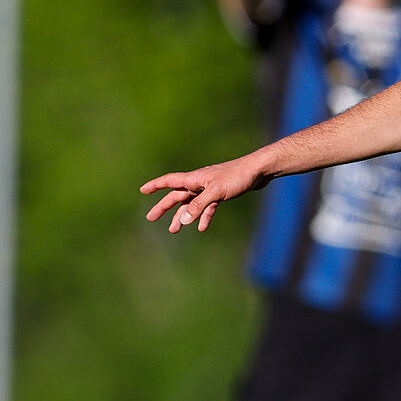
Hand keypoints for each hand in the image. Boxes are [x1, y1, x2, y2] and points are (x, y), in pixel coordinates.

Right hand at [140, 156, 271, 232]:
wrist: (258, 171)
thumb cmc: (237, 176)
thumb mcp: (216, 192)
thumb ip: (199, 206)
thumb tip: (183, 220)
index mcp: (194, 179)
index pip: (169, 181)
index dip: (155, 186)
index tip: (142, 190)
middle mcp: (199, 183)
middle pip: (177, 196)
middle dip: (163, 207)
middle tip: (150, 218)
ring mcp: (209, 189)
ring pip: (191, 204)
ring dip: (182, 216)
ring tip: (173, 230)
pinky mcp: (221, 194)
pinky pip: (207, 208)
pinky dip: (203, 217)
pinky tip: (202, 228)